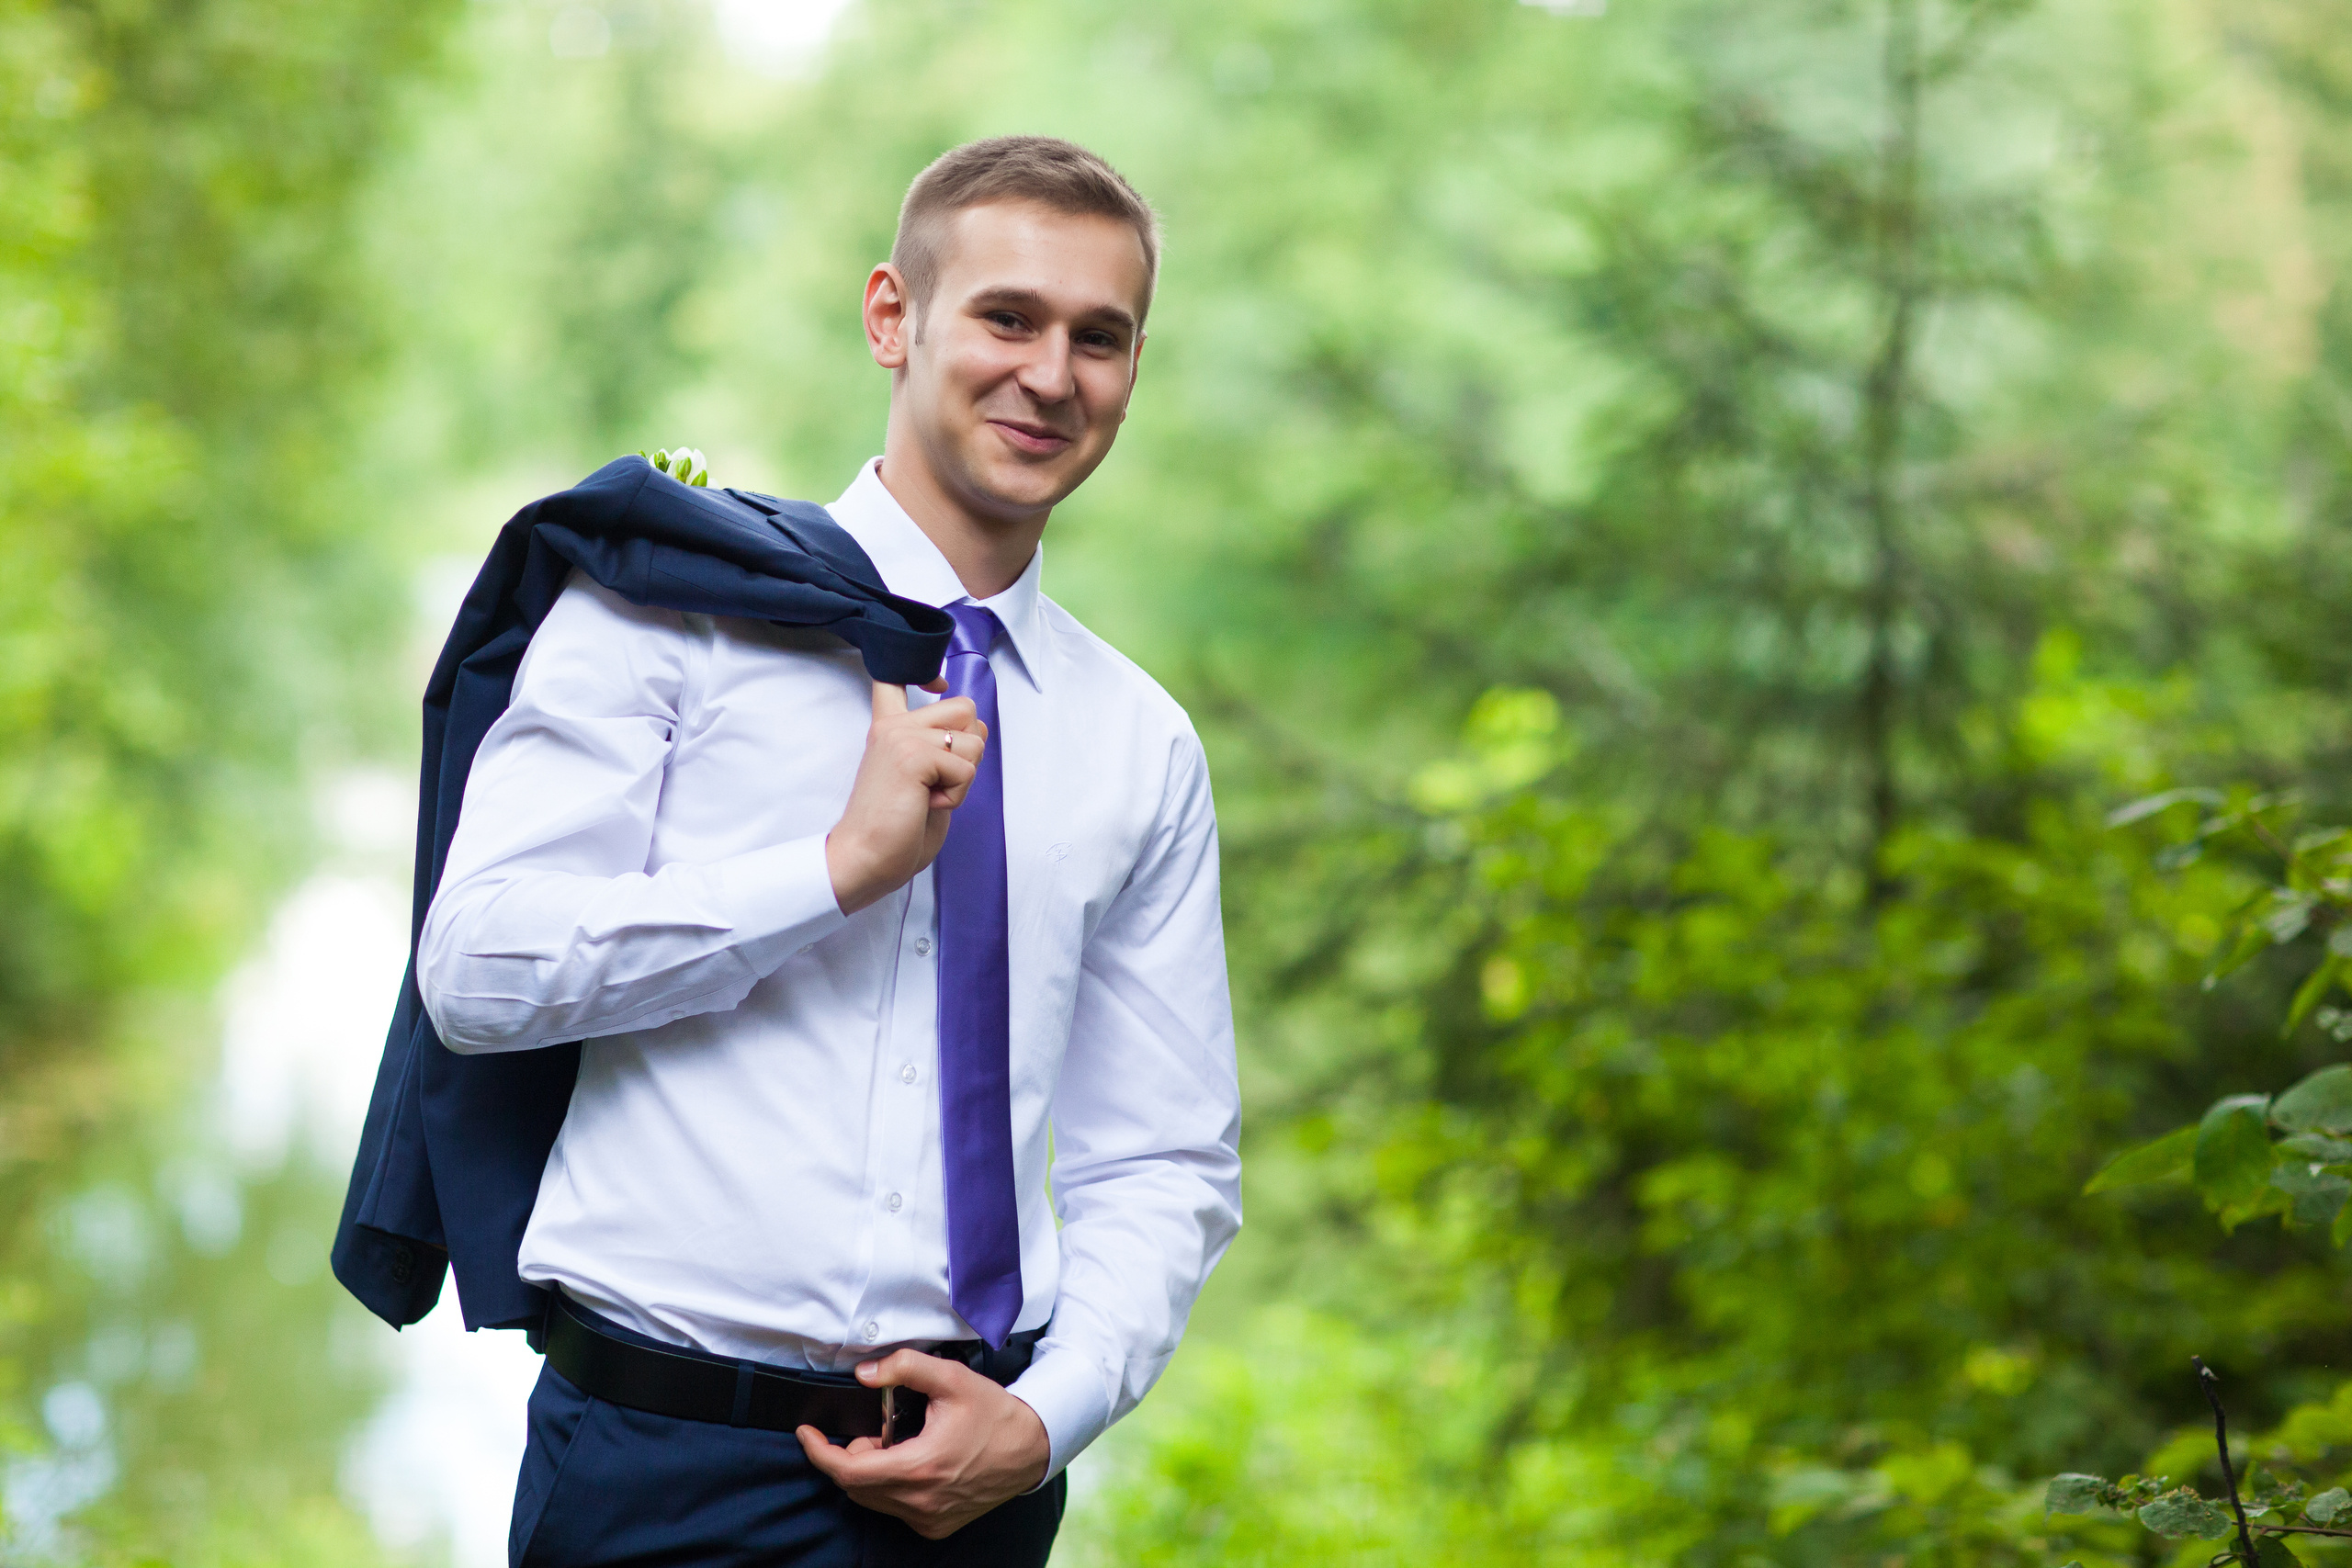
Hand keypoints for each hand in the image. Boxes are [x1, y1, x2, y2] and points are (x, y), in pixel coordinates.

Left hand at [796, 1350, 1050, 1538]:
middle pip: (856, 1486)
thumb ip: (904, 1367)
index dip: (820, 1452)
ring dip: (869, 1472)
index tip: (807, 1433)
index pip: (848, 1470)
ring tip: (893, 1443)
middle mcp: (921, 1501)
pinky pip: (895, 1508)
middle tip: (872, 1429)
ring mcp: (928, 1518)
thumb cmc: (993, 1413)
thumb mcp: (950, 1378)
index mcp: (920, 1467)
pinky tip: (910, 1463)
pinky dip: (889, 1487)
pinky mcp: (936, 1525)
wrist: (1031, 1448)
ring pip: (873, 1499)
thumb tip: (864, 1373)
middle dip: (850, 1456)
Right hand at [826, 680, 987, 913]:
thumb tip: (976, 727)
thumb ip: (941, 749)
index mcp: (890, 728)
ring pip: (974, 740)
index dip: (927, 675)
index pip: (897, 678)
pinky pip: (967, 769)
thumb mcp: (923, 778)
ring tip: (929, 796)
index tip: (937, 685)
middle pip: (965, 707)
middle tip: (938, 780)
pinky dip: (957, 795)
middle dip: (968, 748)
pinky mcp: (914, 756)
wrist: (865, 858)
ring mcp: (902, 737)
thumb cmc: (894, 829)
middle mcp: (894, 725)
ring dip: (963, 778)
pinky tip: (927, 804)